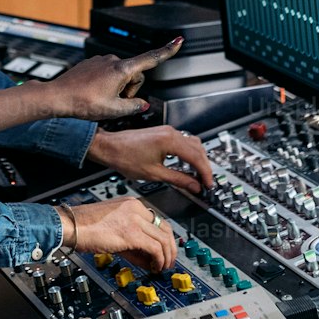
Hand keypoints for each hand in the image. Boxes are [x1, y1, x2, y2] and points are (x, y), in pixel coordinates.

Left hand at [45, 41, 182, 123]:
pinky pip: (107, 74)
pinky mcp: (92, 64)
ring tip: (100, 100)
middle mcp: (112, 60)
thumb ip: (133, 106)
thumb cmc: (82, 103)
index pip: (150, 59)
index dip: (167, 50)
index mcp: (121, 69)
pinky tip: (93, 94)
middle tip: (114, 103)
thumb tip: (142, 103)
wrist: (58, 97)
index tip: (179, 40)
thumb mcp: (114, 110)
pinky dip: (105, 85)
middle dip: (130, 90)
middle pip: (134, 75)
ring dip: (117, 88)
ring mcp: (101, 61)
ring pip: (120, 76)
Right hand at [59, 195, 176, 271]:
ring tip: (163, 267)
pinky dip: (159, 259)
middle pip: (165, 228)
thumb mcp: (114, 229)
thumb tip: (148, 258)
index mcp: (131, 204)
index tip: (165, 251)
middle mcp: (136, 208)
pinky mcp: (132, 233)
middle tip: (169, 261)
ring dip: (167, 256)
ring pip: (164, 239)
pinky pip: (155, 248)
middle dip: (171, 248)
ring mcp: (135, 219)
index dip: (165, 239)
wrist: (71, 225)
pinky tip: (155, 267)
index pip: (158, 221)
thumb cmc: (85, 226)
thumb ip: (133, 241)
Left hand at [88, 125, 213, 193]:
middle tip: (206, 183)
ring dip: (198, 159)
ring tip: (198, 176)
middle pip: (198, 149)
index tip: (208, 184)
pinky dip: (190, 154)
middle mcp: (171, 133)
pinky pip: (184, 142)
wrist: (109, 147)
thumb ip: (178, 180)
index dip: (205, 172)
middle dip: (204, 167)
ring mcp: (168, 131)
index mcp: (170, 141)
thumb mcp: (154, 174)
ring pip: (193, 144)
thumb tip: (195, 186)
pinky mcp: (163, 133)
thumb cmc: (125, 158)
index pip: (197, 157)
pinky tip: (188, 165)